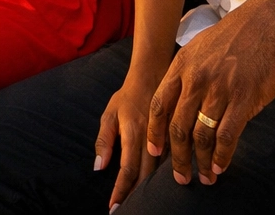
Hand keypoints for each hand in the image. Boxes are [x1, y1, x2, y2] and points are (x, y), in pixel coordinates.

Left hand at [95, 79, 159, 208]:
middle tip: (128, 213)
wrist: (153, 75)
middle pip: (145, 175)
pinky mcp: (176, 137)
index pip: (127, 169)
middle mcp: (151, 138)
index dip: (120, 190)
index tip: (114, 207)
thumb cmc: (127, 97)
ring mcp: (166, 138)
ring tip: (144, 207)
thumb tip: (98, 166)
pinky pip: (171, 163)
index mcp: (132, 132)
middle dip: (135, 197)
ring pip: (160, 172)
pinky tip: (162, 190)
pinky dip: (165, 179)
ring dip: (151, 191)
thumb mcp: (110, 114)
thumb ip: (104, 140)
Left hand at [145, 0, 274, 186]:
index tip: (153, 152)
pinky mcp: (243, 98)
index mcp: (182, 65)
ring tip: (204, 177)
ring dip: (201, 162)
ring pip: (201, 136)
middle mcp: (196, 78)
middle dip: (177, 157)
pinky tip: (220, 166)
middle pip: (177, 127)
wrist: (270, 22)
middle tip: (180, 177)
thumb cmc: (237, 37)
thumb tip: (181, 103)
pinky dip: (221, 156)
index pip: (159, 105)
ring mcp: (219, 89)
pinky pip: (226, 135)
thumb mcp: (201, 47)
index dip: (155, 132)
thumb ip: (188, 74)